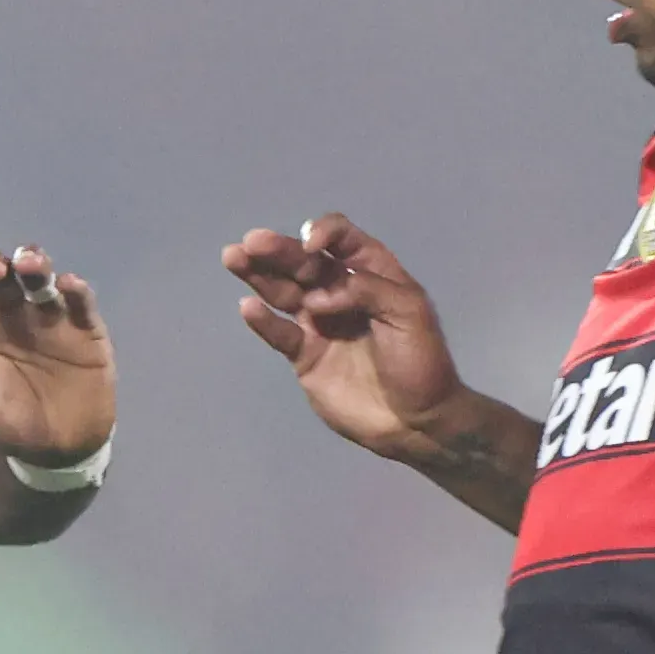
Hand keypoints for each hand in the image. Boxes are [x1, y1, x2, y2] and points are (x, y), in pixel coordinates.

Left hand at [0, 248, 111, 467]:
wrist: (61, 448)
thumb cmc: (12, 425)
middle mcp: (12, 316)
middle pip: (2, 280)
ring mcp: (50, 318)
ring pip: (41, 281)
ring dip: (35, 265)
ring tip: (29, 261)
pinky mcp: (85, 328)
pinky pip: (81, 304)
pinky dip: (77, 291)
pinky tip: (69, 284)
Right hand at [224, 212, 467, 461]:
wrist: (415, 421)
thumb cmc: (421, 362)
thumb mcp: (409, 311)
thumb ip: (367, 288)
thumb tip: (318, 296)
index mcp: (372, 273)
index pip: (341, 239)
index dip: (323, 233)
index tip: (310, 246)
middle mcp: (341, 292)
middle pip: (304, 263)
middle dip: (279, 250)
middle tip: (251, 242)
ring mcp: (320, 324)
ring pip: (284, 291)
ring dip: (259, 274)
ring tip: (233, 256)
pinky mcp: (305, 355)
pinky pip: (280, 333)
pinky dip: (263, 321)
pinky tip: (248, 307)